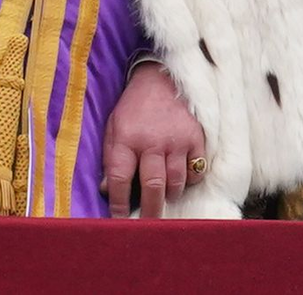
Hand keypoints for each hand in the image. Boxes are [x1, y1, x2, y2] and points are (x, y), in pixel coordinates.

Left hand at [101, 62, 206, 218]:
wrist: (161, 77)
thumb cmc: (134, 107)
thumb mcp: (114, 127)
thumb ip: (110, 158)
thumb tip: (106, 190)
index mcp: (126, 139)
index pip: (119, 179)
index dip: (118, 204)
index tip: (119, 220)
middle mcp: (152, 141)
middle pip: (152, 187)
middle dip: (150, 211)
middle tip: (150, 225)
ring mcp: (176, 139)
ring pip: (176, 182)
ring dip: (171, 194)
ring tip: (166, 194)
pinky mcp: (195, 136)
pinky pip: (196, 169)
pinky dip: (191, 178)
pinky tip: (183, 175)